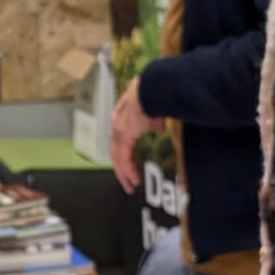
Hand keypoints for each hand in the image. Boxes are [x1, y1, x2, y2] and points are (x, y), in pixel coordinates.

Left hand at [110, 79, 165, 194]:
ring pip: (117, 157)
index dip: (124, 150)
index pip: (121, 137)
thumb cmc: (157, 92)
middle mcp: (119, 122)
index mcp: (125, 114)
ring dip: (123, 173)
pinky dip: (127, 171)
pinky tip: (134, 180)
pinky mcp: (124, 136)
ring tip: (130, 186)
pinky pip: (123, 158)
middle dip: (122, 167)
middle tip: (128, 181)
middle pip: (116, 149)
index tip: (129, 161)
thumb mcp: (157, 107)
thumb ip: (155, 119)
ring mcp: (120, 129)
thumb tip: (158, 127)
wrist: (154, 88)